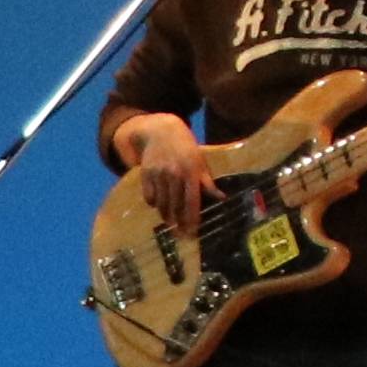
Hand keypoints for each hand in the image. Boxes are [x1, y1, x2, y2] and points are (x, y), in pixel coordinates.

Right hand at [128, 119, 211, 234]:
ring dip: (166, 215)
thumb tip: (222, 198)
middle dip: (179, 222)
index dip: (192, 218)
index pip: (192, 201)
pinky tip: (159, 206)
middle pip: (175, 206)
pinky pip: (148, 197)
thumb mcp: (201, 162)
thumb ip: (208, 182)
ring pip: (161, 204)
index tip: (193, 232)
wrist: (162, 132)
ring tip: (171, 223)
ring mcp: (158, 175)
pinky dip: (153, 204)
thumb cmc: (186, 149)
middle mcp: (174, 174)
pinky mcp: (145, 174)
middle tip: (181, 234)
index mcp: (191, 172)